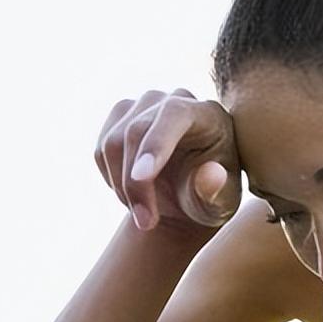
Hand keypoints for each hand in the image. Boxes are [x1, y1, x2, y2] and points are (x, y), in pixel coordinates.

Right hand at [94, 88, 241, 230]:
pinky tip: (132, 196)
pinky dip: (111, 179)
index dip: (155, 143)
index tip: (141, 178)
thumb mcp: (221, 204)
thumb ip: (217, 190)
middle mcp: (175, 99)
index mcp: (208, 114)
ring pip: (113, 141)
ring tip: (142, 214)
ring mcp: (145, 105)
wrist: (191, 197)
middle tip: (145, 222)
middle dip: (135, 183)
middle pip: (136, 131)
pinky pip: (101, 149)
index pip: (174, 114)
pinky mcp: (121, 117)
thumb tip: (212, 175)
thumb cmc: (212, 199)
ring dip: (121, 185)